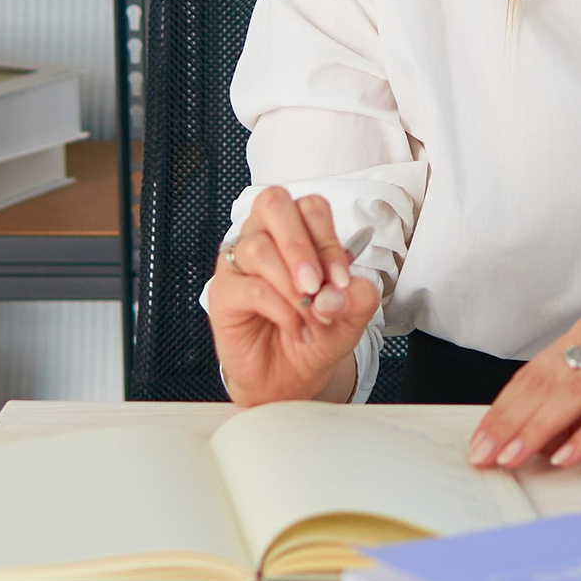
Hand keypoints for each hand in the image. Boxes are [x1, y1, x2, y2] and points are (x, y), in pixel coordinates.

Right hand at [206, 187, 377, 403]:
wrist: (290, 377)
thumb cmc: (315, 335)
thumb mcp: (351, 317)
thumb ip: (358, 297)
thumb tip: (338, 290)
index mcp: (298, 231)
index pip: (310, 208)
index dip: (329, 241)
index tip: (343, 281)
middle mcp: (265, 236)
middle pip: (273, 203)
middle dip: (300, 244)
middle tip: (316, 284)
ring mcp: (239, 262)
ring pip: (258, 247)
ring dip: (292, 286)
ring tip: (311, 317)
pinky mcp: (223, 292)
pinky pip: (250, 287)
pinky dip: (280, 310)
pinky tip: (295, 328)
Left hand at [467, 316, 580, 470]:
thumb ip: (572, 419)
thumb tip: (521, 445)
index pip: (534, 375)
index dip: (503, 410)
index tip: (479, 444)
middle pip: (548, 381)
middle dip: (512, 422)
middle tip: (487, 456)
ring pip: (577, 390)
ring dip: (541, 427)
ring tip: (516, 457)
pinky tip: (568, 456)